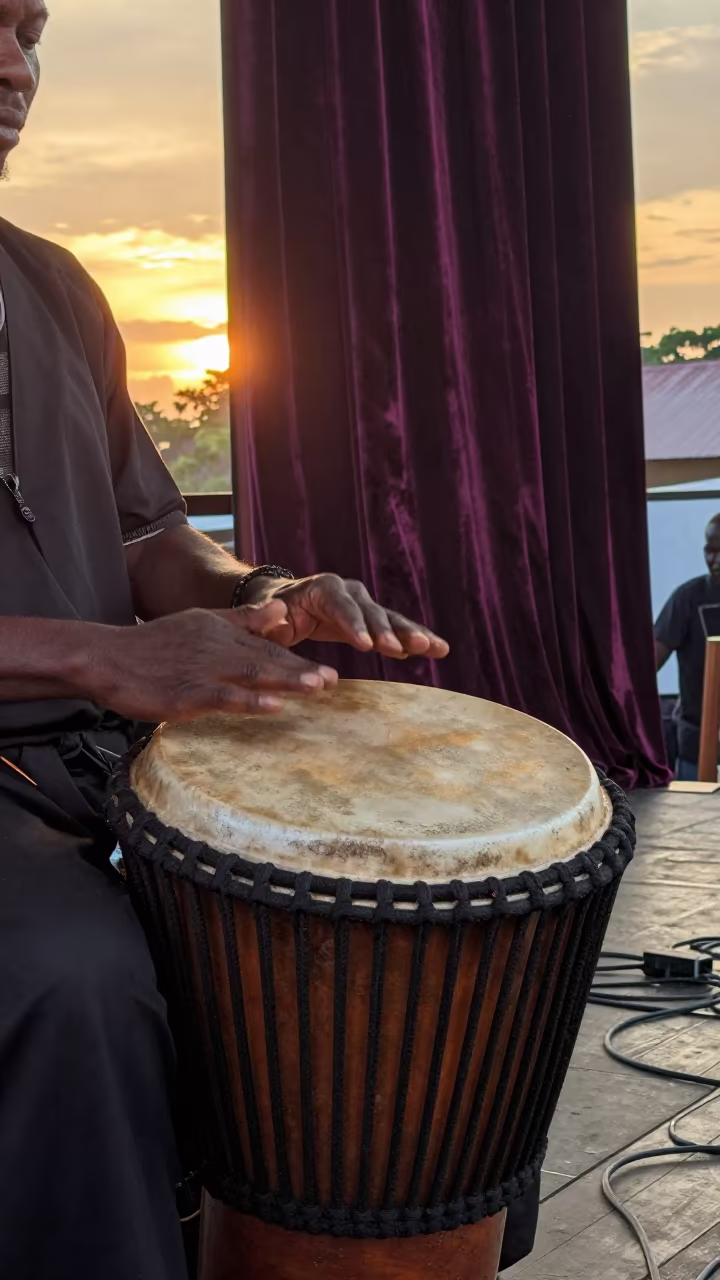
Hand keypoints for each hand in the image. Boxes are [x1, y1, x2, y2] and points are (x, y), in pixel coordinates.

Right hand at [86, 602, 337, 720]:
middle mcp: (218, 647)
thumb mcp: (200, 620)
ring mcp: (203, 669)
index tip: (327, 672)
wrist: (107, 657)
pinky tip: (274, 706)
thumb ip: (242, 618)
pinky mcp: (187, 693)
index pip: (266, 646)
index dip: (297, 659)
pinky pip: (224, 696)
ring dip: (288, 680)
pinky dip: (251, 700)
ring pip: (253, 673)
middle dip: (302, 671)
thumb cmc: (152, 645)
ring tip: (317, 688)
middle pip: (267, 659)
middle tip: (334, 681)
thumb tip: (281, 611)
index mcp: (221, 630)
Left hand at [248, 574, 448, 658]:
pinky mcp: (373, 620)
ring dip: (413, 634)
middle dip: (390, 632)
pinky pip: (397, 629)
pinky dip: (415, 639)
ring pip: (391, 620)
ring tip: (436, 648)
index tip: (367, 646)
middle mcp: (349, 591)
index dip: (355, 625)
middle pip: (372, 612)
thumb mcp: (263, 617)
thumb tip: (280, 625)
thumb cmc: (270, 613)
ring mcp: (364, 604)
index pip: (341, 606)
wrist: (282, 604)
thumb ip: (268, 622)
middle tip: (408, 649)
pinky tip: (437, 650)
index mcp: (322, 588)